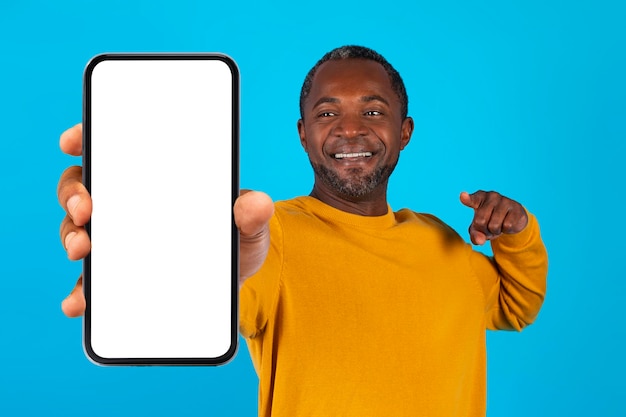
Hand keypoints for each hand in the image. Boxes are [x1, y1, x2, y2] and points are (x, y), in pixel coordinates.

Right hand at [57, 124, 273, 315]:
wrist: (234, 285)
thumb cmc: (234, 242)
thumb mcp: (248, 226)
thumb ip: (253, 214)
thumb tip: (257, 204)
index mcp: (155, 181)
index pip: (112, 150)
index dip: (86, 137)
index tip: (72, 141)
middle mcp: (128, 207)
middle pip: (83, 188)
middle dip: (74, 193)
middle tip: (85, 208)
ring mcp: (119, 243)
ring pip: (78, 231)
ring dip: (71, 237)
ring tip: (83, 249)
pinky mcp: (117, 279)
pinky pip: (90, 283)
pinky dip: (80, 291)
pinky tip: (80, 301)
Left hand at [460, 190, 527, 244]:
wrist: (512, 221)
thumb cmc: (490, 222)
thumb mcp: (479, 229)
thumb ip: (475, 235)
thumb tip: (479, 240)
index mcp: (479, 198)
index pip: (472, 199)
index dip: (467, 199)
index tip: (463, 196)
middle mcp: (492, 196)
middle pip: (480, 221)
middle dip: (484, 229)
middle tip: (489, 226)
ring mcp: (505, 201)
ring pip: (494, 225)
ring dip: (495, 231)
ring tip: (498, 225)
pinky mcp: (516, 208)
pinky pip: (507, 226)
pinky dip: (506, 229)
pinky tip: (508, 223)